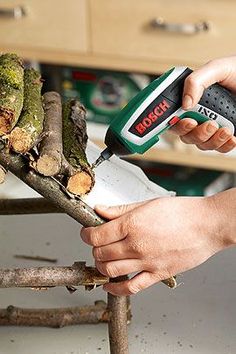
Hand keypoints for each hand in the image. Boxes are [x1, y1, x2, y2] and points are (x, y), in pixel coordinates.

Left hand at [80, 191, 234, 295]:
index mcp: (132, 224)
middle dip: (94, 248)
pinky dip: (115, 288)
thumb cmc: (181, 212)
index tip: (87, 233)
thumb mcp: (147, 204)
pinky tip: (109, 285)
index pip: (96, 236)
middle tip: (98, 243)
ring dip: (101, 266)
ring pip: (110, 270)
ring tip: (103, 259)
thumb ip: (120, 210)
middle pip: (100, 253)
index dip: (86, 235)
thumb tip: (100, 210)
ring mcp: (146, 262)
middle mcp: (136, 245)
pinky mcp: (157, 274)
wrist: (207, 224)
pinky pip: (131, 287)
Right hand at [171, 57, 235, 152]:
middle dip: (197, 134)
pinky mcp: (224, 136)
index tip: (188, 121)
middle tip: (210, 124)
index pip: (174, 119)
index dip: (176, 125)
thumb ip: (196, 81)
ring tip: (226, 129)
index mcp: (190, 101)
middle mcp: (199, 115)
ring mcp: (211, 126)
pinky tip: (231, 137)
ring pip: (202, 144)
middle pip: (186, 136)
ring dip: (212, 140)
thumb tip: (185, 103)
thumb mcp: (217, 69)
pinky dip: (224, 146)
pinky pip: (219, 149)